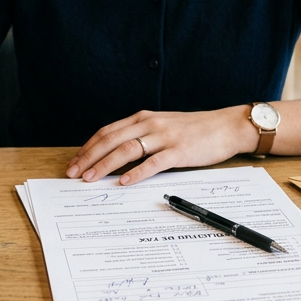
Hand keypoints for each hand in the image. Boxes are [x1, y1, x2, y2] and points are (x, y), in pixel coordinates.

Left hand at [66, 106, 257, 185]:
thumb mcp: (164, 126)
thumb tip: (117, 156)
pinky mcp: (179, 151)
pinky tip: (124, 182)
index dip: (88, 147)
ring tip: (90, 179)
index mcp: (144, 118)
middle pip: (111, 140)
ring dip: (105, 165)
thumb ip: (142, 136)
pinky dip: (136, 173)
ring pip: (127, 150)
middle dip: (89, 157)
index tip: (75, 162)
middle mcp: (150, 124)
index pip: (107, 131)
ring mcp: (165, 137)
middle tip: (73, 173)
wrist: (227, 126)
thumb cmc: (196, 130)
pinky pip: (153, 162)